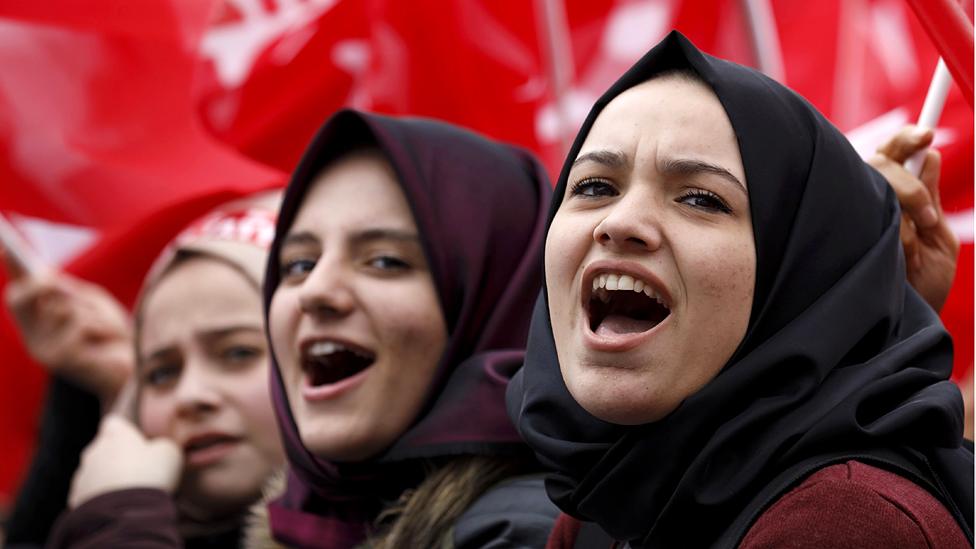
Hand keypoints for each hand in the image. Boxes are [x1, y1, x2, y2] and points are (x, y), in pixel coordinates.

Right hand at [2, 248, 133, 405]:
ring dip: (90, 310)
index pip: (17, 294)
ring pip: (60, 308)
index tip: (5, 246)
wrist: (137, 370)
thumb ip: (71, 291)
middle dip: (34, 284)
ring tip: (107, 327)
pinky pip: (78, 324)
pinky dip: (100, 325)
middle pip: (17, 300)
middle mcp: (36, 339)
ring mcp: (45, 351)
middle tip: (48, 276)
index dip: (12, 270)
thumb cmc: (115, 336)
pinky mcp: (60, 359)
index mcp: (41, 325)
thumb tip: (43, 276)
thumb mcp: (93, 305)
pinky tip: (110, 341)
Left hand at [68, 415, 182, 507]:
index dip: (125, 430)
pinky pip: (89, 494)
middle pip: (103, 449)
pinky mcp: (76, 498)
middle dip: (117, 458)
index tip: (136, 440)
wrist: (124, 513)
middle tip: (138, 472)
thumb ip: (162, 445)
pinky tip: (116, 507)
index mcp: (115, 435)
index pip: (114, 422)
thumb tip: (158, 447)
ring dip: (108, 479)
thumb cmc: (149, 475)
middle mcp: (94, 451)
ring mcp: (82, 476)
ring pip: (95, 472)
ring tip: (128, 494)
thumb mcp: (169, 453)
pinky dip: (100, 499)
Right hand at [869, 125, 958, 311]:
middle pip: (880, 163)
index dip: (906, 138)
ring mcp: (853, 217)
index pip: (894, 154)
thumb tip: (930, 154)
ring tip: (915, 247)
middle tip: (928, 217)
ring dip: (904, 215)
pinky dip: (895, 237)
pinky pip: (868, 217)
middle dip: (911, 186)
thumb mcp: (938, 239)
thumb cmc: (923, 288)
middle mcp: (868, 201)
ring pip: (874, 187)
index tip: (925, 134)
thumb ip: (932, 200)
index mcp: (895, 197)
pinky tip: (898, 258)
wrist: (908, 325)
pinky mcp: (843, 235)